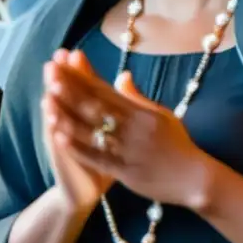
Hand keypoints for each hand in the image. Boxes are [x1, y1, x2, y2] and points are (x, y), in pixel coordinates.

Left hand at [45, 53, 212, 209]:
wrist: (195, 178)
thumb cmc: (178, 145)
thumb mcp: (162, 114)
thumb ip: (138, 97)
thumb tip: (121, 75)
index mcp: (141, 112)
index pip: (107, 90)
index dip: (85, 77)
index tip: (66, 64)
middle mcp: (133, 128)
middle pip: (96, 106)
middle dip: (71, 90)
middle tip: (50, 75)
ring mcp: (128, 150)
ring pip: (93, 131)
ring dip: (68, 116)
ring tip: (48, 104)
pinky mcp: (124, 172)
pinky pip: (97, 158)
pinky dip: (78, 147)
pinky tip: (60, 138)